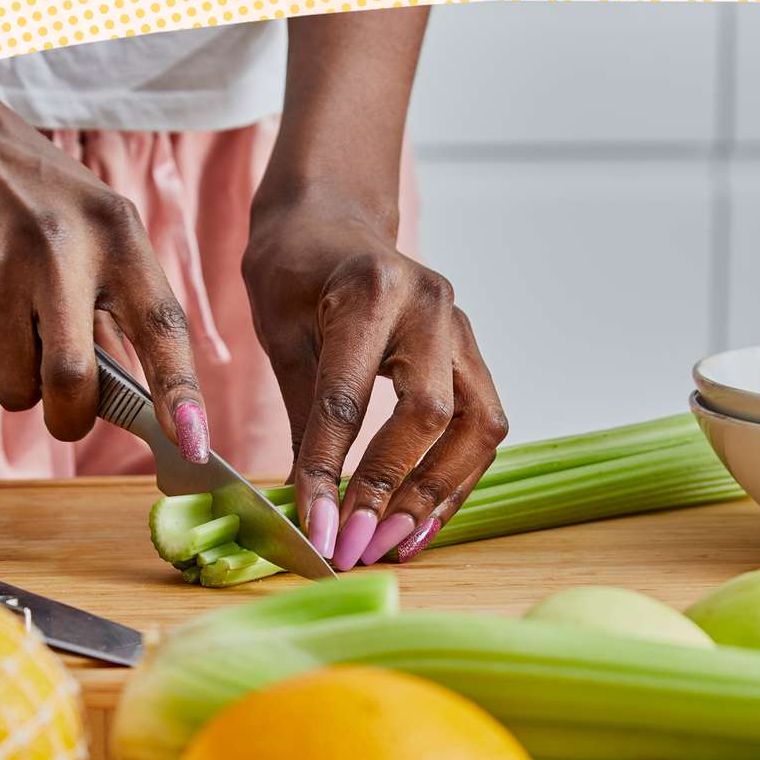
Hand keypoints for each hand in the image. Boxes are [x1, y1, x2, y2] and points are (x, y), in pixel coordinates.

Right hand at [0, 72, 209, 457]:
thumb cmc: (41, 197)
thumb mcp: (100, 227)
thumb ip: (123, 306)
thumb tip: (143, 404)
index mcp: (117, 235)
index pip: (160, 326)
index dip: (180, 393)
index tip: (193, 444)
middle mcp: (59, 251)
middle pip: (73, 381)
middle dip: (73, 419)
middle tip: (71, 415)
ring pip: (19, 389)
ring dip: (25, 389)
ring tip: (22, 337)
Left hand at [242, 194, 508, 569]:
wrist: (333, 216)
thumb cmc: (295, 268)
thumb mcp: (279, 331)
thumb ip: (302, 412)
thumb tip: (310, 502)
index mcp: (371, 291)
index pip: (350, 399)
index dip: (332, 471)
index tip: (318, 529)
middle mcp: (432, 307)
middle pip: (434, 414)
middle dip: (395, 489)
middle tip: (360, 543)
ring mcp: (462, 329)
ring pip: (477, 427)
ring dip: (439, 494)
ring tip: (397, 543)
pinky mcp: (471, 353)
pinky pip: (479, 426)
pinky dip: (454, 479)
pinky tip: (421, 519)